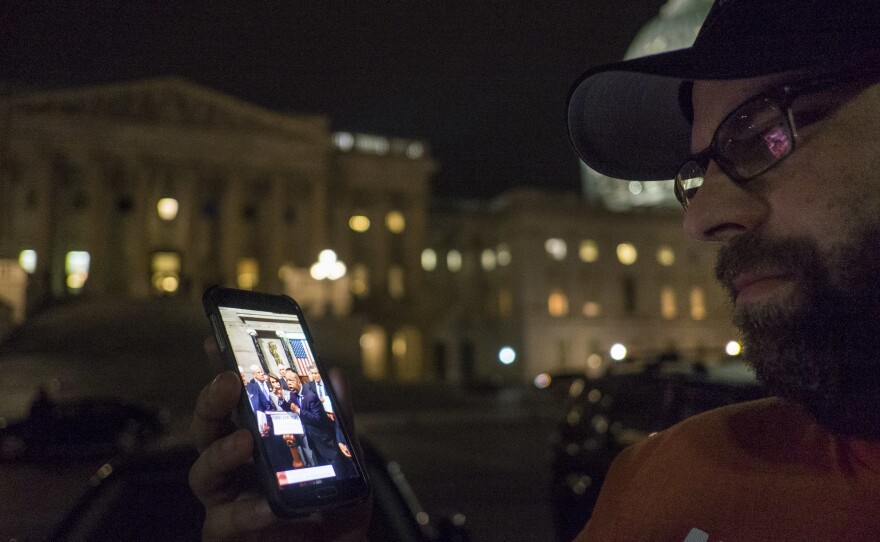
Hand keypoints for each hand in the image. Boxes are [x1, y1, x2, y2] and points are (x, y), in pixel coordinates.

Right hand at [189, 338, 370, 540]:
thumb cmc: (333, 508)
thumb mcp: (344, 459)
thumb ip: (336, 420)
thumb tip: (334, 374)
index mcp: (255, 442)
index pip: (232, 404)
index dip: (221, 371)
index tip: (216, 339)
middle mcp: (235, 470)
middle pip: (206, 431)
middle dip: (211, 402)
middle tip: (228, 381)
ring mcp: (227, 504)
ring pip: (202, 474)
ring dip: (221, 453)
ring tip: (244, 440)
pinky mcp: (229, 535)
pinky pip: (225, 523)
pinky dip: (246, 512)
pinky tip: (267, 505)